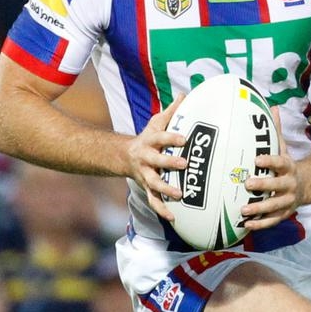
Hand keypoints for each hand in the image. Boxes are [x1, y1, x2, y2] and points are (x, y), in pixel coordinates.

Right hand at [126, 95, 186, 220]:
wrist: (125, 156)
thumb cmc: (149, 137)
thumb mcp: (157, 122)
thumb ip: (171, 111)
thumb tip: (184, 94)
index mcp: (149, 141)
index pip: (160, 137)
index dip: (171, 137)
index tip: (184, 138)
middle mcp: (145, 159)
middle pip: (156, 161)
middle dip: (169, 163)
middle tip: (185, 163)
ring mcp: (145, 175)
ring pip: (153, 184)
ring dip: (166, 189)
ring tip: (180, 195)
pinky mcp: (146, 188)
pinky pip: (153, 201)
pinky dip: (162, 210)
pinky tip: (174, 217)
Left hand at [240, 107, 302, 230]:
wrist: (308, 185)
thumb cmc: (287, 164)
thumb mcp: (284, 147)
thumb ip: (276, 130)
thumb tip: (272, 107)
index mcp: (289, 167)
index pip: (280, 162)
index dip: (269, 161)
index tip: (257, 159)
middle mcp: (290, 184)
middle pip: (277, 185)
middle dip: (263, 185)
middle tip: (247, 183)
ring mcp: (288, 200)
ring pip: (274, 206)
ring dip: (259, 209)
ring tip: (243, 210)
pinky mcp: (284, 213)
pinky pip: (273, 221)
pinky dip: (261, 224)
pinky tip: (246, 225)